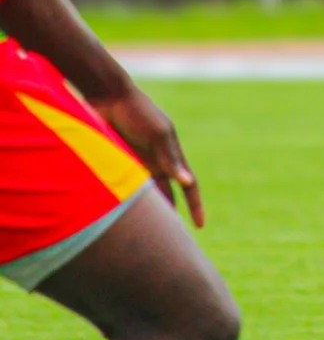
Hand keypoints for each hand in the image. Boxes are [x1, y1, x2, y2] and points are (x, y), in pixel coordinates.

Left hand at [93, 83, 204, 226]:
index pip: (188, 185)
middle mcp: (155, 162)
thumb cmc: (138, 112)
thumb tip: (188, 182)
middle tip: (170, 241)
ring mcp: (136, 164)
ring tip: (145, 237)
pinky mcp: (118, 163)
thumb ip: (171, 159)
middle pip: (166, 195)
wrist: (107, 97)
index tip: (200, 226)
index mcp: (171, 154)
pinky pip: (125, 188)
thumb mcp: (158, 134)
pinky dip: (126, 202)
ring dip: (147, 212)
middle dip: (170, 215)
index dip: (195, 205)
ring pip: (144, 196)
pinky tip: (120, 218)